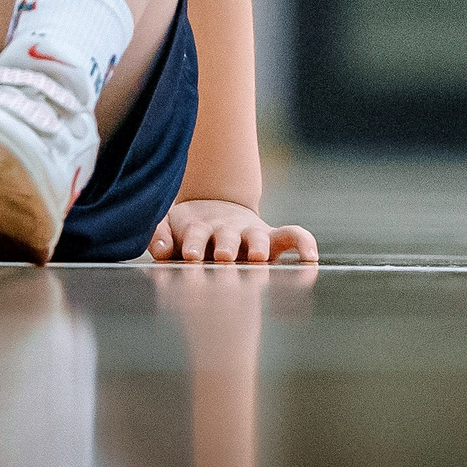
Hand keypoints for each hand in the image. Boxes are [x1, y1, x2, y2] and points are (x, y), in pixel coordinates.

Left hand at [150, 198, 316, 263]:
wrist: (216, 208)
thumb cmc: (188, 229)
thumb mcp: (171, 228)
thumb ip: (160, 236)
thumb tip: (156, 250)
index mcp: (199, 229)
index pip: (196, 235)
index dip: (193, 243)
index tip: (189, 255)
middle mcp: (227, 231)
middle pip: (226, 237)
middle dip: (225, 246)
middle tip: (224, 256)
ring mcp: (250, 234)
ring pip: (257, 237)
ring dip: (257, 247)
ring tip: (259, 256)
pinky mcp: (270, 239)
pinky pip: (292, 236)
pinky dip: (303, 243)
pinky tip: (310, 258)